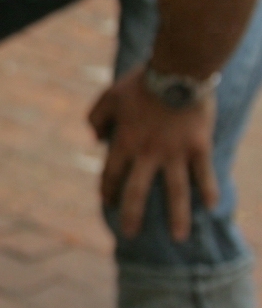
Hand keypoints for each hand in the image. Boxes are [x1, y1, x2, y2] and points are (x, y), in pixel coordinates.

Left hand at [89, 66, 218, 240]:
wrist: (179, 69)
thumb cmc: (141, 82)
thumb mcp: (108, 96)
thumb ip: (96, 119)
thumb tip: (96, 140)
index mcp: (124, 143)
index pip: (110, 175)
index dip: (107, 191)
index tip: (108, 204)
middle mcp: (148, 154)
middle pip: (137, 193)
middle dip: (132, 216)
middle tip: (130, 235)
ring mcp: (175, 152)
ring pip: (176, 192)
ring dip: (176, 217)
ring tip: (178, 238)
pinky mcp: (199, 146)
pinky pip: (204, 173)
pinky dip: (208, 190)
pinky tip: (211, 208)